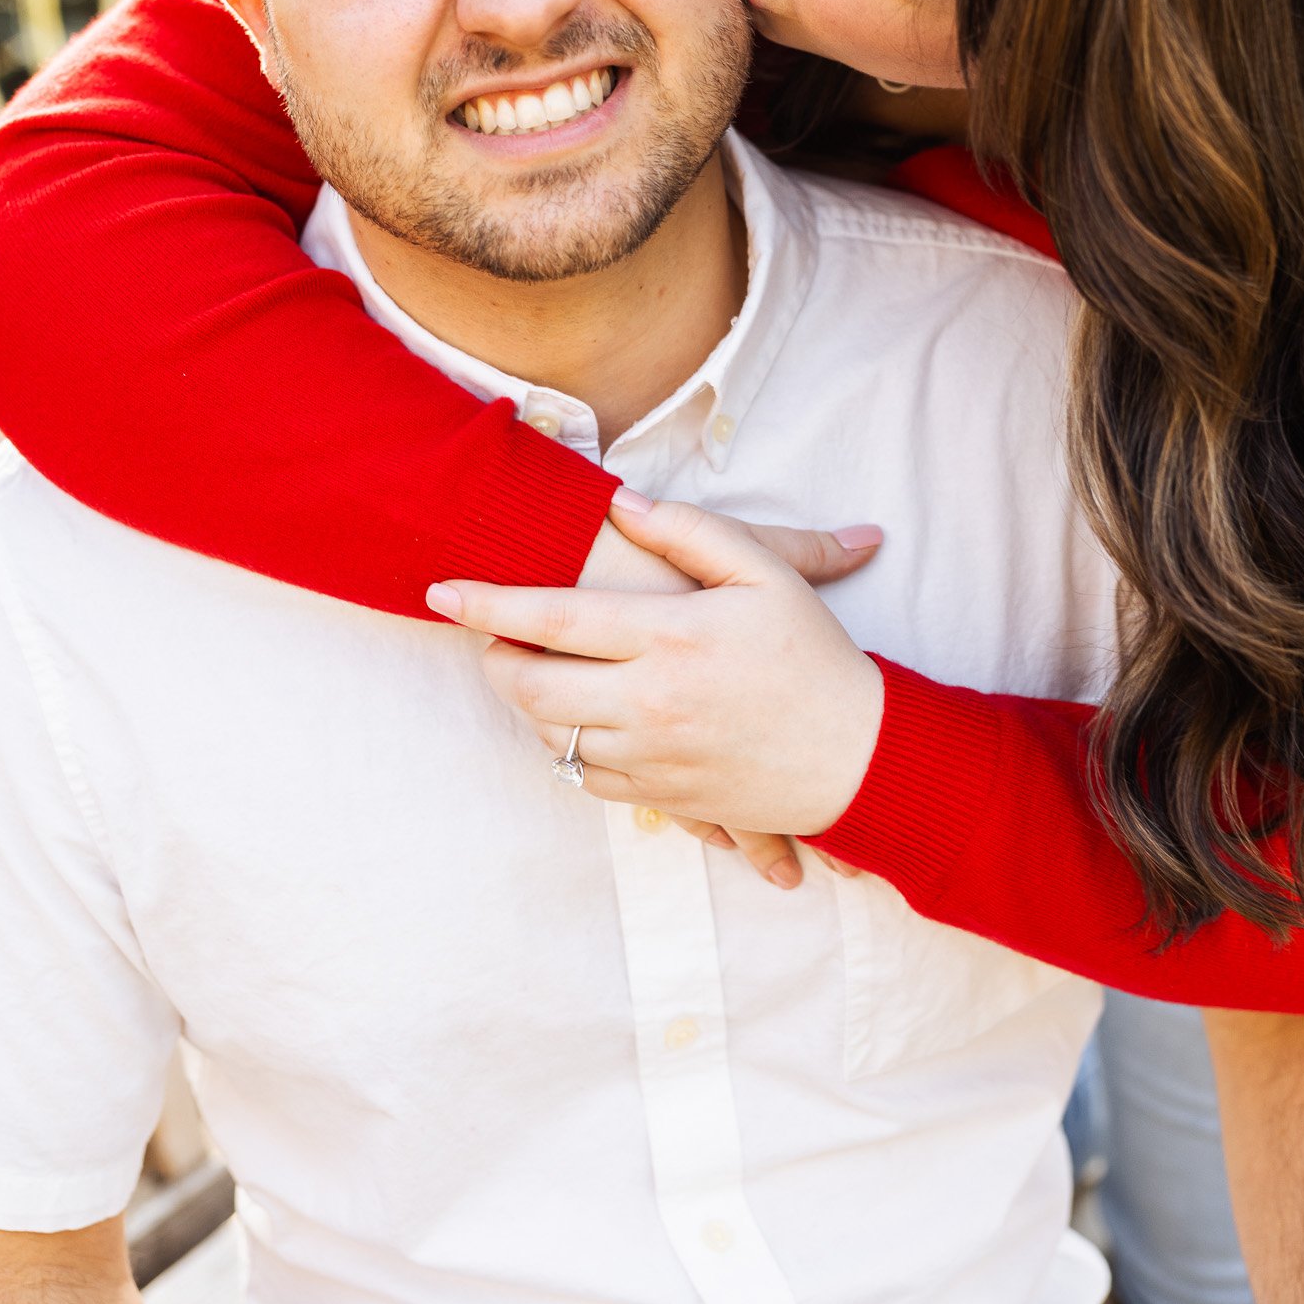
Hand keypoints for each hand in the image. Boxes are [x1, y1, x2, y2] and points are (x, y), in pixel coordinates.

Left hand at [427, 494, 885, 851]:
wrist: (862, 756)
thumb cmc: (815, 656)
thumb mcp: (766, 573)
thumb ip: (691, 531)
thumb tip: (623, 505)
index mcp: (671, 638)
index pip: (552, 619)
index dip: (487, 604)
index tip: (441, 589)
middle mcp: (652, 703)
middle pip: (533, 689)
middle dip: (496, 662)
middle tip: (491, 638)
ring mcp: (655, 758)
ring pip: (553, 738)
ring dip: (528, 706)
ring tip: (532, 674)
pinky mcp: (665, 799)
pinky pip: (589, 780)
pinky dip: (569, 750)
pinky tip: (580, 723)